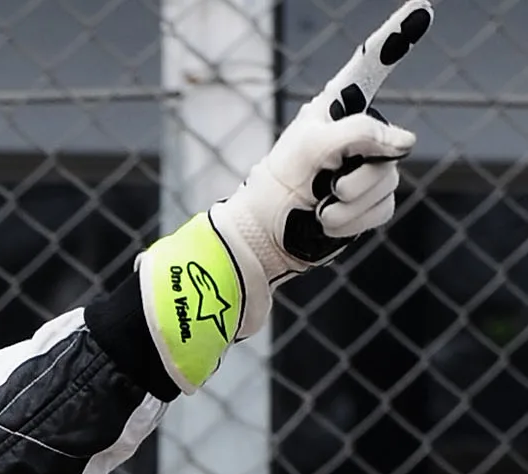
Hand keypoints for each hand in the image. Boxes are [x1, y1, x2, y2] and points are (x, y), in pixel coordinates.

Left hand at [218, 0, 427, 288]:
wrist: (264, 237)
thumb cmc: (279, 184)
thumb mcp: (314, 148)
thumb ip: (361, 134)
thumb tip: (404, 142)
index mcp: (336, 110)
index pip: (371, 66)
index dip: (397, 37)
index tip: (422, 7)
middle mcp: (357, 135)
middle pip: (389, 145)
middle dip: (358, 173)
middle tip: (325, 182)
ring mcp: (366, 169)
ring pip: (388, 182)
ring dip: (352, 202)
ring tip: (321, 202)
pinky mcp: (369, 201)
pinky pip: (383, 208)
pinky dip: (353, 220)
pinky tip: (327, 220)